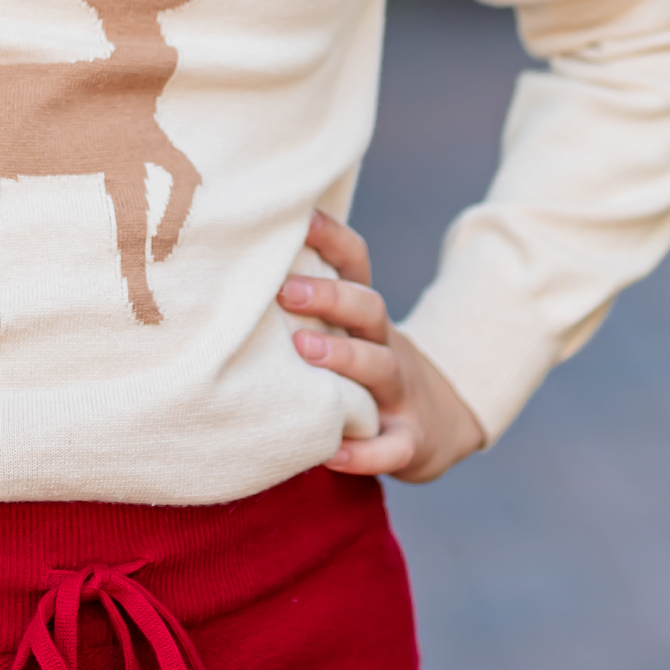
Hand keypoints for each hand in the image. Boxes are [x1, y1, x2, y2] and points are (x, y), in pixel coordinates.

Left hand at [278, 212, 485, 482]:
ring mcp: (401, 393)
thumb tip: (231, 263)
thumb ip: (303, 302)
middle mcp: (385, 345)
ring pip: (381, 366)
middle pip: (368, 308)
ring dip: (345, 358)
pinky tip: (331, 453)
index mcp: (365, 315)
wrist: (437, 423)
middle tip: (284, 291)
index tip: (297, 216)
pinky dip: (364, 453)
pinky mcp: (410, 441)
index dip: (331, 237)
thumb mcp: (346, 329)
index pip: (355, 263)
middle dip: (330, 296)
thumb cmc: (362, 367)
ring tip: (304, 351)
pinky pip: (392, 448)